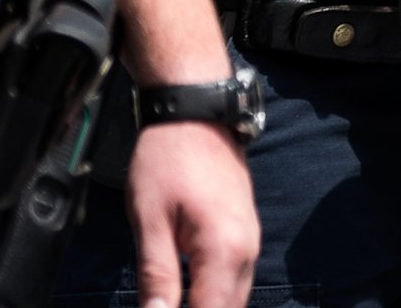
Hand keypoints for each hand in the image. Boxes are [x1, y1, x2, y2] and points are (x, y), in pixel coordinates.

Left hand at [125, 118, 258, 307]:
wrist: (195, 112)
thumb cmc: (167, 159)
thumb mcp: (150, 219)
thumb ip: (157, 276)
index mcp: (224, 250)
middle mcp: (247, 251)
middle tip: (163, 306)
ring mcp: (251, 242)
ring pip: (236, 299)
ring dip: (209, 306)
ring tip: (176, 301)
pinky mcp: (246, 234)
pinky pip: (236, 280)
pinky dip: (217, 296)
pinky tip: (192, 296)